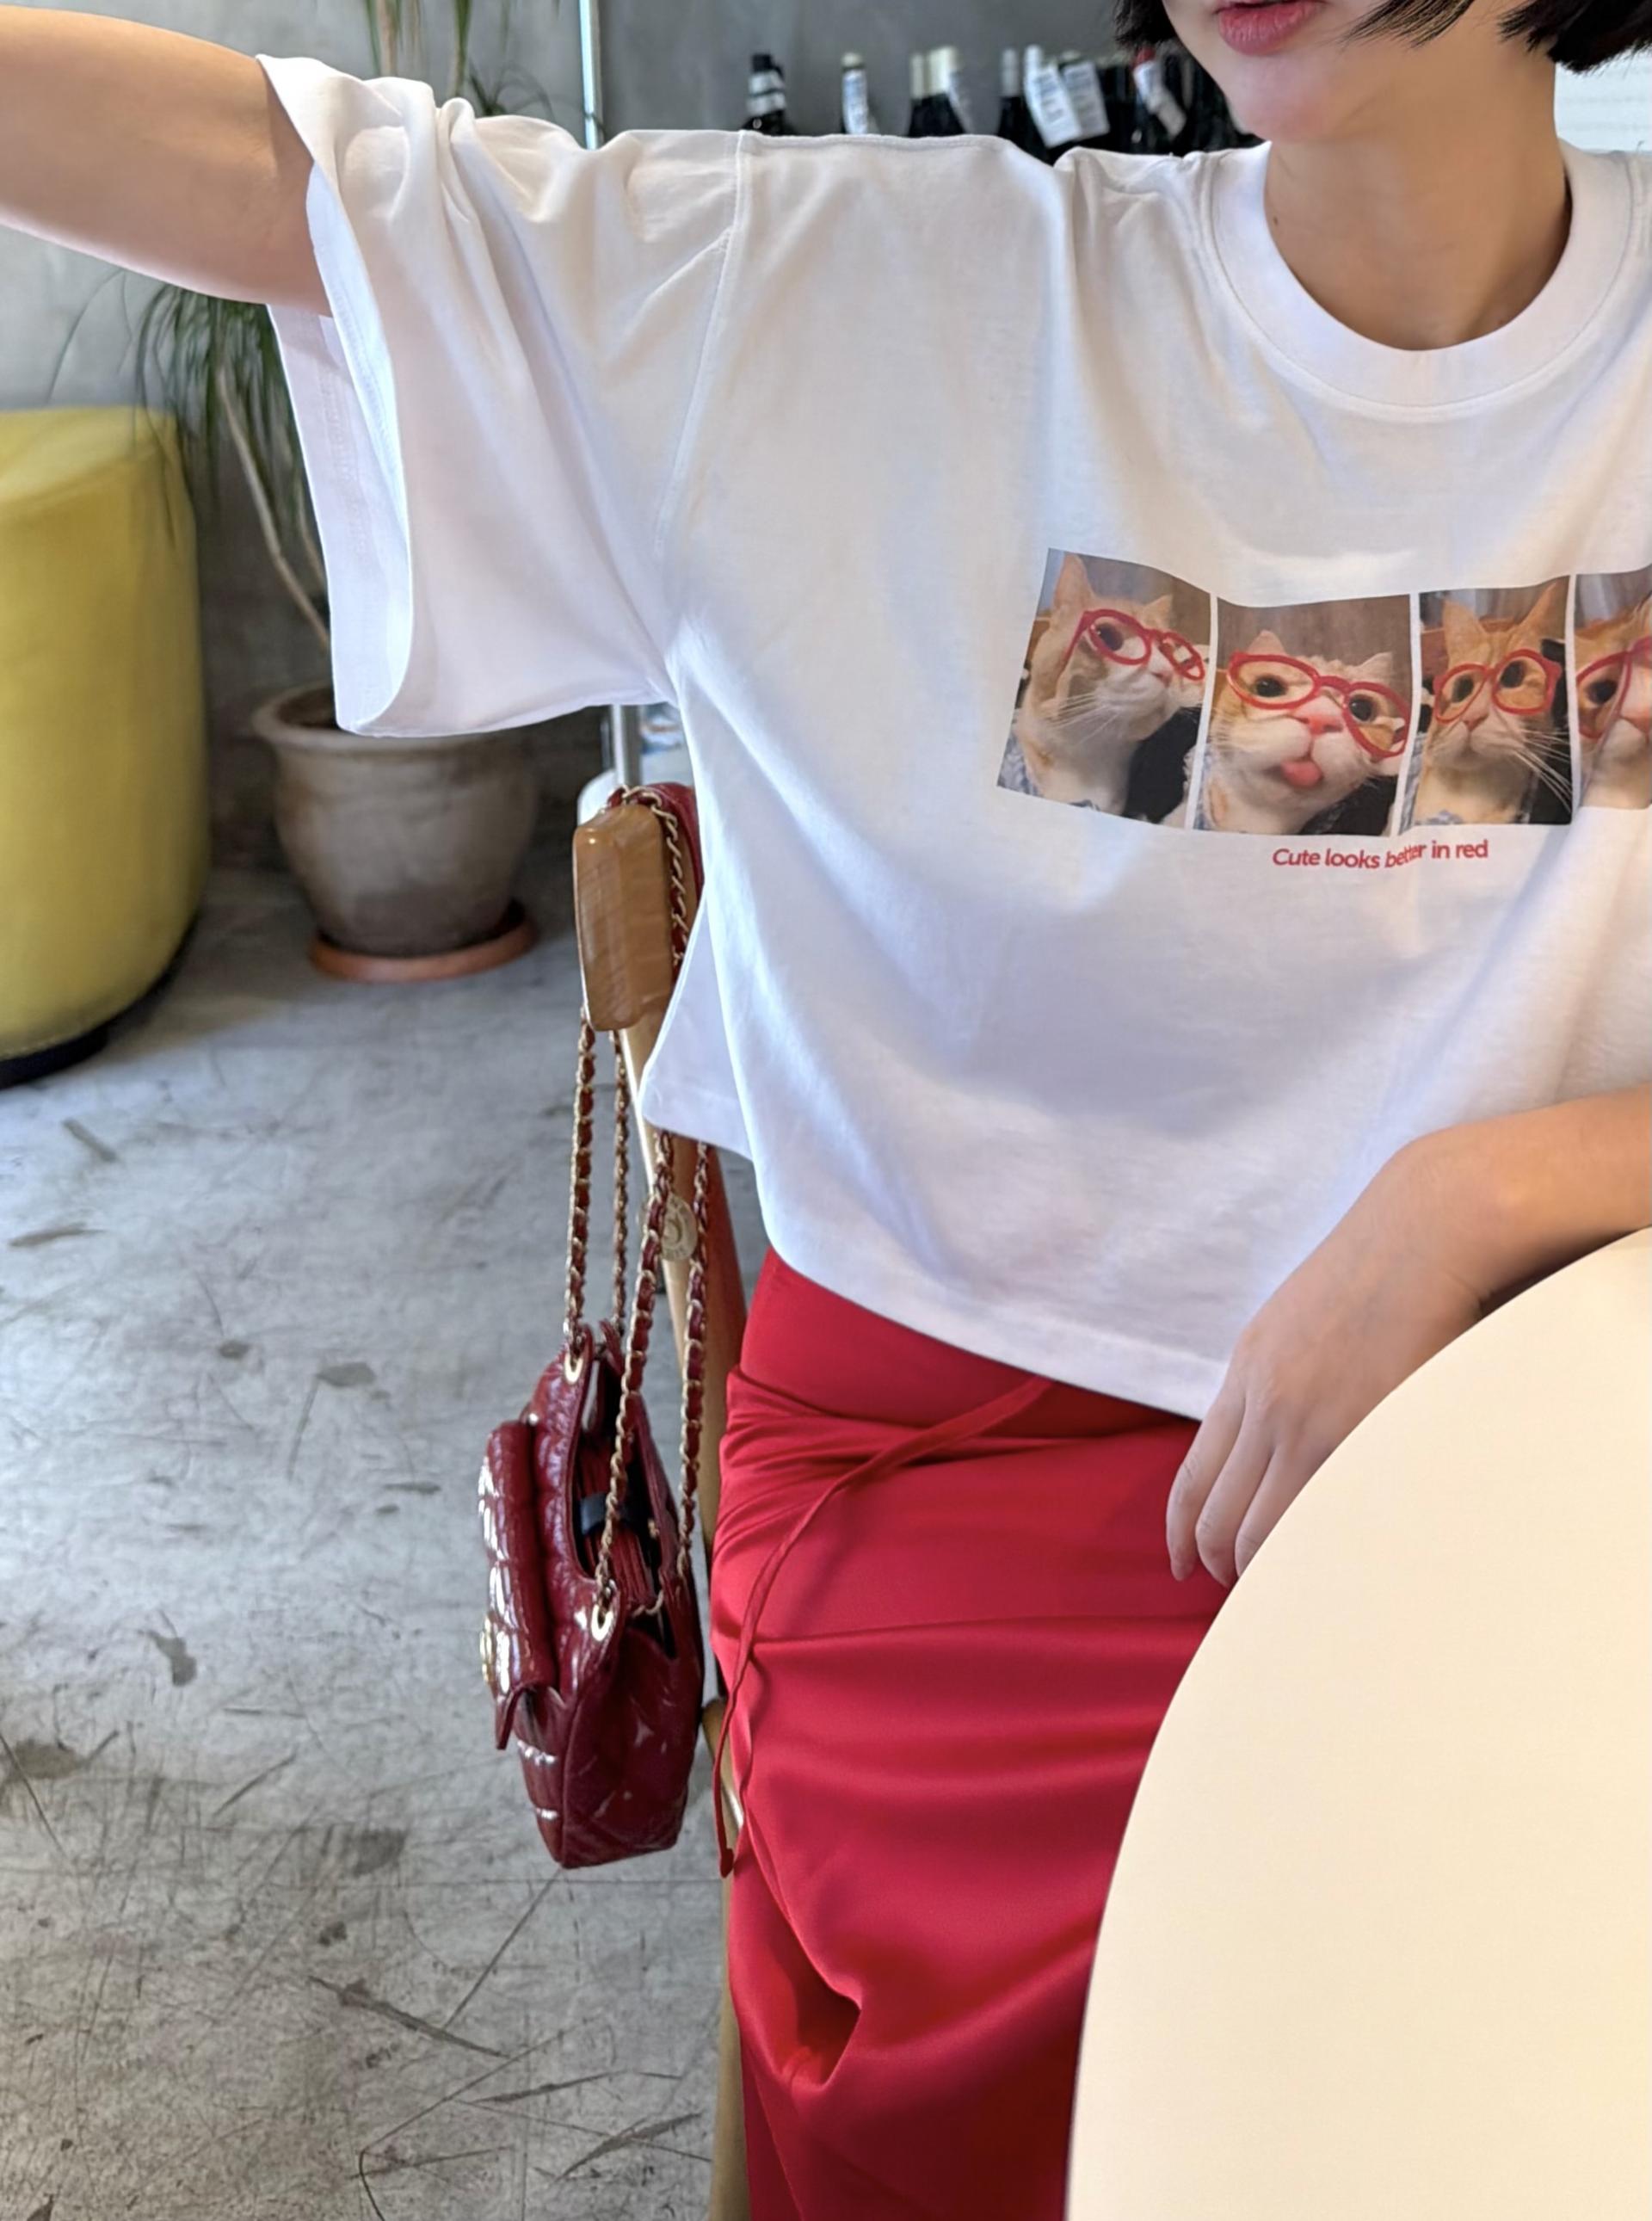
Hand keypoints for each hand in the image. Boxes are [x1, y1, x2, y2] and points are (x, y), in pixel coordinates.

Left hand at [1165, 1145, 1487, 1588]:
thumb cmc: (1375, 1269)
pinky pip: (1325, 1516)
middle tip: (1239, 1591)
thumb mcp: (1295, 1319)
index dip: (1183, 1531)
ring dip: (1267, 1570)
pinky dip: (1317, 1552)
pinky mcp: (1366, 1430)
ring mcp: (1312, 1421)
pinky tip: (1331, 1569)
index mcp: (1245, 1373)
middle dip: (1221, 1563)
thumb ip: (1275, 1376)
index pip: (1193, 1477)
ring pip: (1264, 1529)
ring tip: (1286, 1591)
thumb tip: (1274, 1429)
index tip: (1186, 1565)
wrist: (1424, 1228)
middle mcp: (1265, 1403)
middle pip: (1218, 1515)